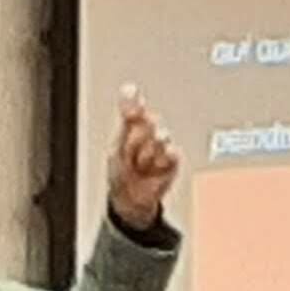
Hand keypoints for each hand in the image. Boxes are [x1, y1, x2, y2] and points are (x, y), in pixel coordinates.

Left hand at [105, 87, 182, 233]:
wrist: (130, 199)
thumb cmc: (120, 174)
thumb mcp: (116, 150)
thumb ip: (125, 127)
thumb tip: (130, 106)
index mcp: (131, 127)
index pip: (134, 105)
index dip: (133, 97)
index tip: (130, 91)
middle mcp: (147, 133)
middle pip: (149, 121)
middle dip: (139, 135)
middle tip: (131, 150)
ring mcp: (161, 145)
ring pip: (161, 136)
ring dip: (149, 151)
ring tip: (141, 164)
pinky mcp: (173, 159)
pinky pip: (173, 152)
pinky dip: (164, 157)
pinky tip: (156, 164)